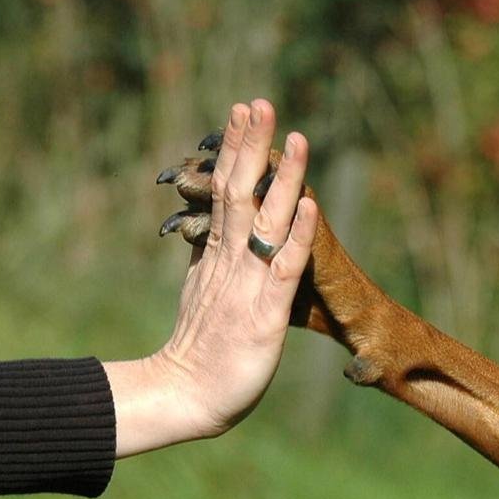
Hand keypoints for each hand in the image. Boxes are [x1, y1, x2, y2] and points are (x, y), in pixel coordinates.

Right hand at [104, 99, 319, 457]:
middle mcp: (231, 262)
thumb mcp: (201, 294)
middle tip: (259, 102)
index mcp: (217, 256)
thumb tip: (200, 228)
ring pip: (264, 219)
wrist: (188, 396)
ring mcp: (248, 285)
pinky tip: (309, 204)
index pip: (226, 192)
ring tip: (293, 135)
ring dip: (280, 177)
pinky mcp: (265, 313)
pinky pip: (283, 268)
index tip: (242, 112)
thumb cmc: (201, 352)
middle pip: (239, 191)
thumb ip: (204, 260)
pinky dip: (297, 235)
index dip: (234, 151)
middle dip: (250, 145)